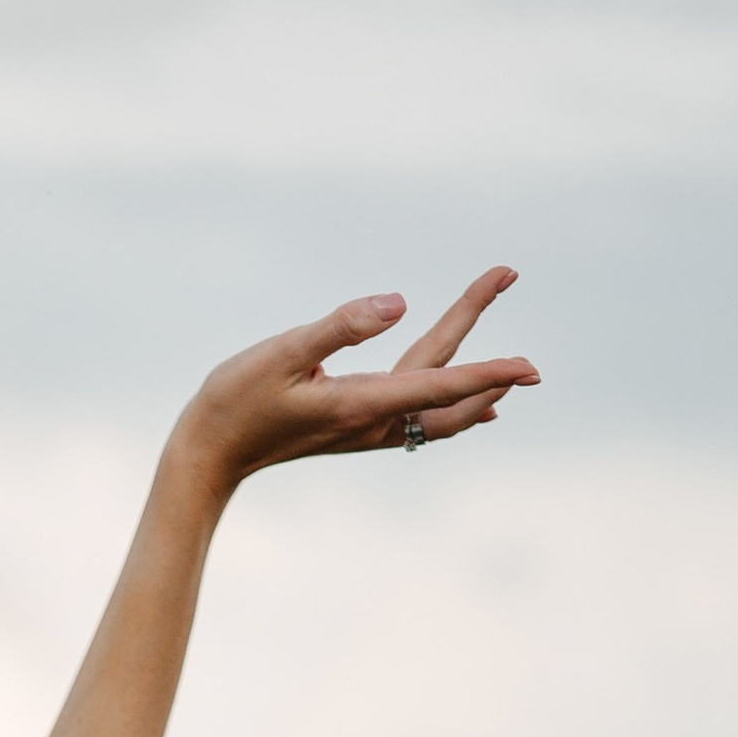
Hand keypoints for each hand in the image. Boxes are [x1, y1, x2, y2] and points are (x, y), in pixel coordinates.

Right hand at [173, 271, 537, 495]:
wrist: (207, 455)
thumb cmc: (235, 400)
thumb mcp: (281, 352)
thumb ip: (340, 326)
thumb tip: (399, 303)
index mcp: (360, 402)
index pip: (439, 383)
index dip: (488, 372)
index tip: (530, 366)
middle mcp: (372, 421)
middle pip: (446, 385)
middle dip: (485, 348)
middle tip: (507, 282)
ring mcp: (365, 429)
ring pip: (438, 410)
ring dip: (477, 386)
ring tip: (515, 373)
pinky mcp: (353, 427)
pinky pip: (420, 419)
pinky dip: (453, 408)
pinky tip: (477, 412)